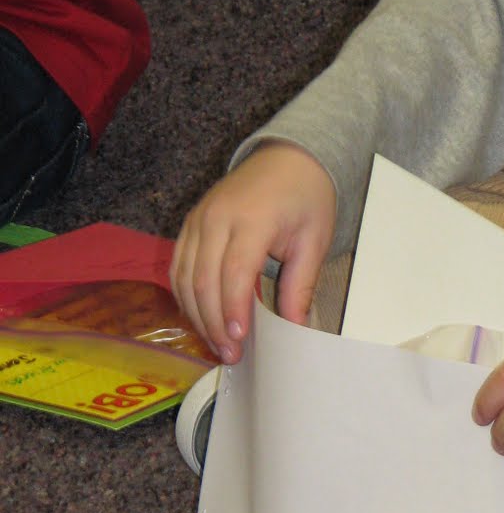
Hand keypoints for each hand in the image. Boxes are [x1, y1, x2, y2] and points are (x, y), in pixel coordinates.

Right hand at [170, 142, 335, 364]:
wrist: (288, 158)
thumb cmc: (306, 197)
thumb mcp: (315, 239)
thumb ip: (300, 284)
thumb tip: (294, 329)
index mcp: (252, 218)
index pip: (234, 272)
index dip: (232, 309)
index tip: (239, 341)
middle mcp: (217, 217)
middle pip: (203, 280)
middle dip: (213, 322)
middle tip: (230, 354)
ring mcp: (198, 219)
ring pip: (184, 277)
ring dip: (197, 314)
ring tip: (217, 343)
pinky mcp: (189, 223)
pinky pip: (178, 266)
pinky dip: (186, 295)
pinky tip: (202, 317)